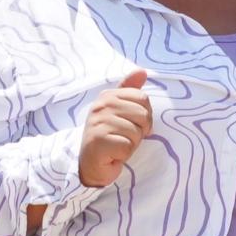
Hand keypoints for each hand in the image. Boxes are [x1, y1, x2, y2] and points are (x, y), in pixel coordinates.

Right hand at [73, 71, 154, 189]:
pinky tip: (114, 154)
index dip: (144, 115)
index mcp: (107, 96)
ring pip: (137, 132)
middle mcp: (101, 106)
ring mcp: (98, 122)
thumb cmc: (109, 136)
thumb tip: (142, 71)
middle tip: (125, 137)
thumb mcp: (119, 111)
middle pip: (143, 114)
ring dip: (132, 144)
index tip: (131, 124)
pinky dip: (125, 154)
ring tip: (118, 145)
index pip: (142, 98)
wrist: (90, 164)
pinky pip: (128, 145)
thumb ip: (130, 91)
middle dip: (140, 130)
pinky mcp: (99, 140)